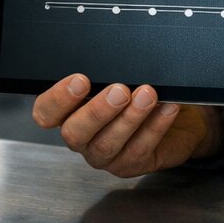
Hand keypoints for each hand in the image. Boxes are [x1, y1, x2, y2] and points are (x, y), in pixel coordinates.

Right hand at [32, 73, 223, 177]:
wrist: (177, 117)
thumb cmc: (140, 92)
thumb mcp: (121, 78)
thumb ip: (108, 74)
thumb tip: (111, 58)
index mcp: (70, 113)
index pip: (46, 113)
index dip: (58, 100)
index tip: (81, 80)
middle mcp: (83, 137)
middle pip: (74, 133)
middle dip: (96, 111)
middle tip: (119, 91)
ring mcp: (105, 155)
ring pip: (107, 143)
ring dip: (128, 118)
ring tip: (147, 95)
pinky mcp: (131, 165)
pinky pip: (139, 149)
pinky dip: (154, 127)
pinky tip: (165, 109)